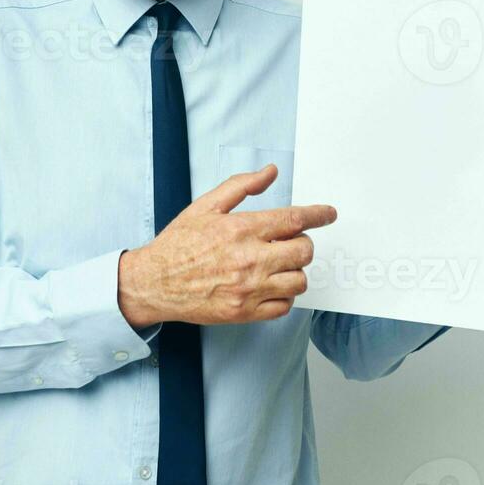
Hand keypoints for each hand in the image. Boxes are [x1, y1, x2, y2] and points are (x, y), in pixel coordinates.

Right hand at [117, 164, 335, 326]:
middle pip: (304, 251)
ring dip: (294, 270)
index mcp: (242, 229)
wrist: (154, 283)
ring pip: (299, 281)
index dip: (319, 215)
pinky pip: (283, 307)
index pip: (295, 219)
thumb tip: (270, 172)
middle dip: (303, 243)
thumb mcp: (206, 206)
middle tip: (289, 242)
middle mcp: (249, 260)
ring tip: (277, 265)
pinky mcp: (244, 312)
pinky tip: (269, 285)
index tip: (329, 214)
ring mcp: (249, 289)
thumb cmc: (179, 244)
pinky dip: (283, 295)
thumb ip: (242, 186)